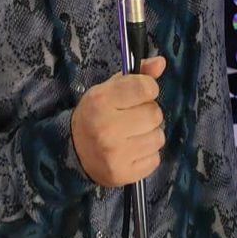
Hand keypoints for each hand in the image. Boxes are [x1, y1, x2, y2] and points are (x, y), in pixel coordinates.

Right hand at [71, 56, 166, 186]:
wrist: (75, 150)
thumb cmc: (96, 114)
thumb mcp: (109, 89)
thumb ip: (136, 75)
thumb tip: (161, 62)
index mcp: (101, 101)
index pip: (146, 88)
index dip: (147, 89)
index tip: (139, 94)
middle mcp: (107, 128)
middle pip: (155, 114)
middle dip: (147, 113)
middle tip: (132, 117)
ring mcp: (116, 154)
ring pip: (158, 137)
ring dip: (149, 134)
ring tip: (132, 135)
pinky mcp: (124, 175)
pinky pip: (155, 159)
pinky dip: (147, 154)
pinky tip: (131, 150)